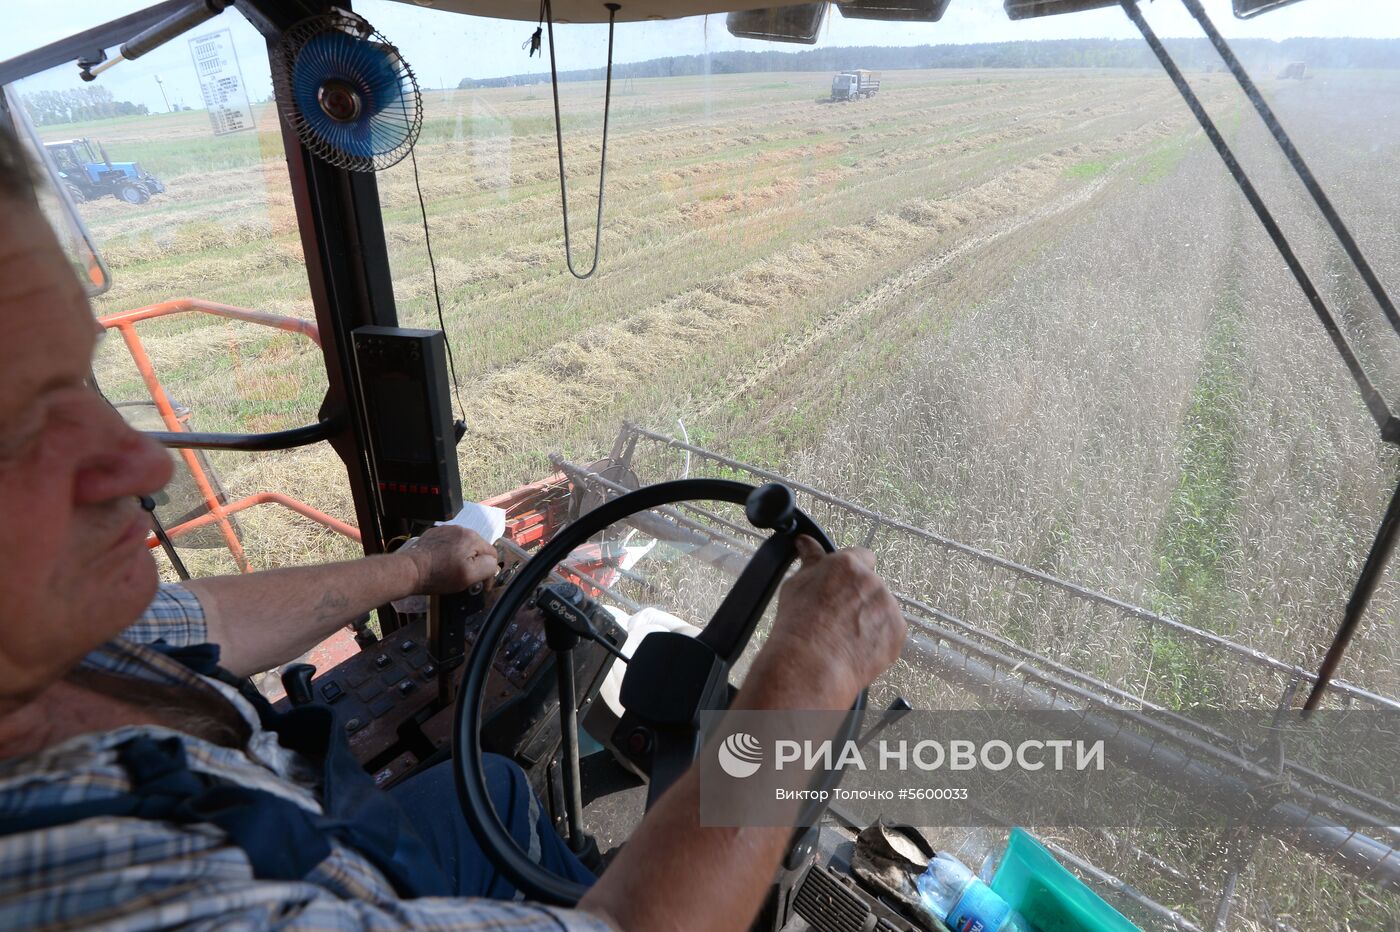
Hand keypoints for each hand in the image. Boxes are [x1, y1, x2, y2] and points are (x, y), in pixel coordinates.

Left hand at [399, 524, 498, 594]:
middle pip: (477, 549)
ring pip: (463, 546)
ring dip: (462, 557)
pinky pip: (449, 544)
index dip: (489, 572)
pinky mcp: (434, 534)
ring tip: (452, 571)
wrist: (410, 570)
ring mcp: (445, 530)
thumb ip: (488, 567)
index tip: (482, 586)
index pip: (492, 554)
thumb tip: (493, 563)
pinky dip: (450, 553)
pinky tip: (442, 563)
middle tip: (466, 579)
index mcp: (472, 537)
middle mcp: (460, 529)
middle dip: (475, 563)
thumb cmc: (439, 575)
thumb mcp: (469, 576)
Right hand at [763, 536, 905, 697]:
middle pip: (871, 586)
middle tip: (837, 619)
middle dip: (859, 598)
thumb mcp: (796, 584)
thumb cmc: (799, 626)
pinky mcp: (897, 633)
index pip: (861, 556)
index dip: (851, 573)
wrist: (811, 664)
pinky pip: (889, 633)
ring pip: (881, 610)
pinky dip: (877, 641)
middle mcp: (873, 581)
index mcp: (848, 565)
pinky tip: (856, 649)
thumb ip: (810, 560)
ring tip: (844, 638)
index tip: (842, 586)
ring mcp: (888, 607)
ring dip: (870, 620)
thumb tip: (806, 541)